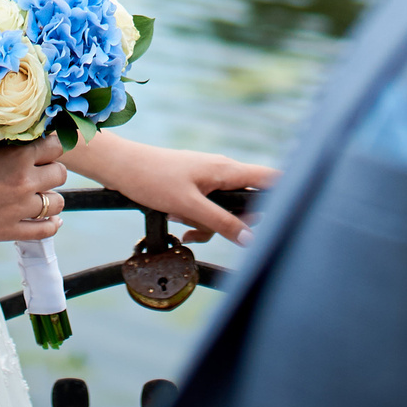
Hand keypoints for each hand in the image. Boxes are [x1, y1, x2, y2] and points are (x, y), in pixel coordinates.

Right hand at [0, 139, 68, 241]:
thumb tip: (14, 134)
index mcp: (15, 155)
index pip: (56, 145)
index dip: (49, 144)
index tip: (41, 145)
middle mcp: (22, 182)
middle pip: (60, 174)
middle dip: (50, 169)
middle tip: (36, 169)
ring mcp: (16, 210)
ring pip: (57, 202)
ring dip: (49, 196)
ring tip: (37, 193)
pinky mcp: (6, 232)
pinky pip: (44, 231)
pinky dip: (50, 223)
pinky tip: (48, 218)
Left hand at [66, 136, 276, 246]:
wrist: (122, 168)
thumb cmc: (153, 178)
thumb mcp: (189, 206)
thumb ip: (221, 222)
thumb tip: (250, 238)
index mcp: (226, 170)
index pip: (269, 179)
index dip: (284, 197)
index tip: (284, 219)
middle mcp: (222, 171)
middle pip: (248, 201)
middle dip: (236, 222)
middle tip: (217, 232)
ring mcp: (209, 178)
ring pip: (226, 209)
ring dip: (212, 226)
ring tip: (191, 232)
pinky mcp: (196, 186)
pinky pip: (209, 208)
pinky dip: (200, 221)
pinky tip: (184, 229)